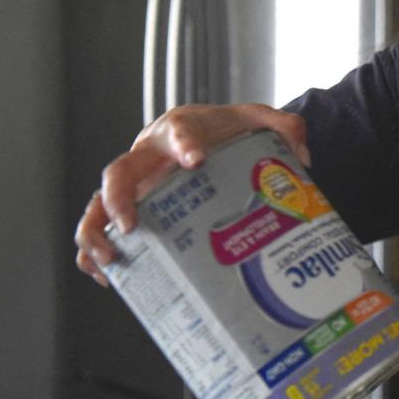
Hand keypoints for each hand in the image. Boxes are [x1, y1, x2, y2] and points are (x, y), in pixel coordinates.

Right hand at [73, 103, 308, 286]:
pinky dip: (95, 252)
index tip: (196, 160)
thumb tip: (303, 158)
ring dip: (96, 231)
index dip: (185, 144)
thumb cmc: (227, 130)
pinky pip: (100, 228)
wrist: (206, 135)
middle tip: (131, 227)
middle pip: (119, 172)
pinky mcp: (129, 208)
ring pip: (98, 204)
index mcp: (181, 130)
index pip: (180, 133)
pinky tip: (108, 276)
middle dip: (118, 199)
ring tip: (109, 259)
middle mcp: (148, 157)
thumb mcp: (259, 121)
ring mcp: (135, 185)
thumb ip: (286, 128)